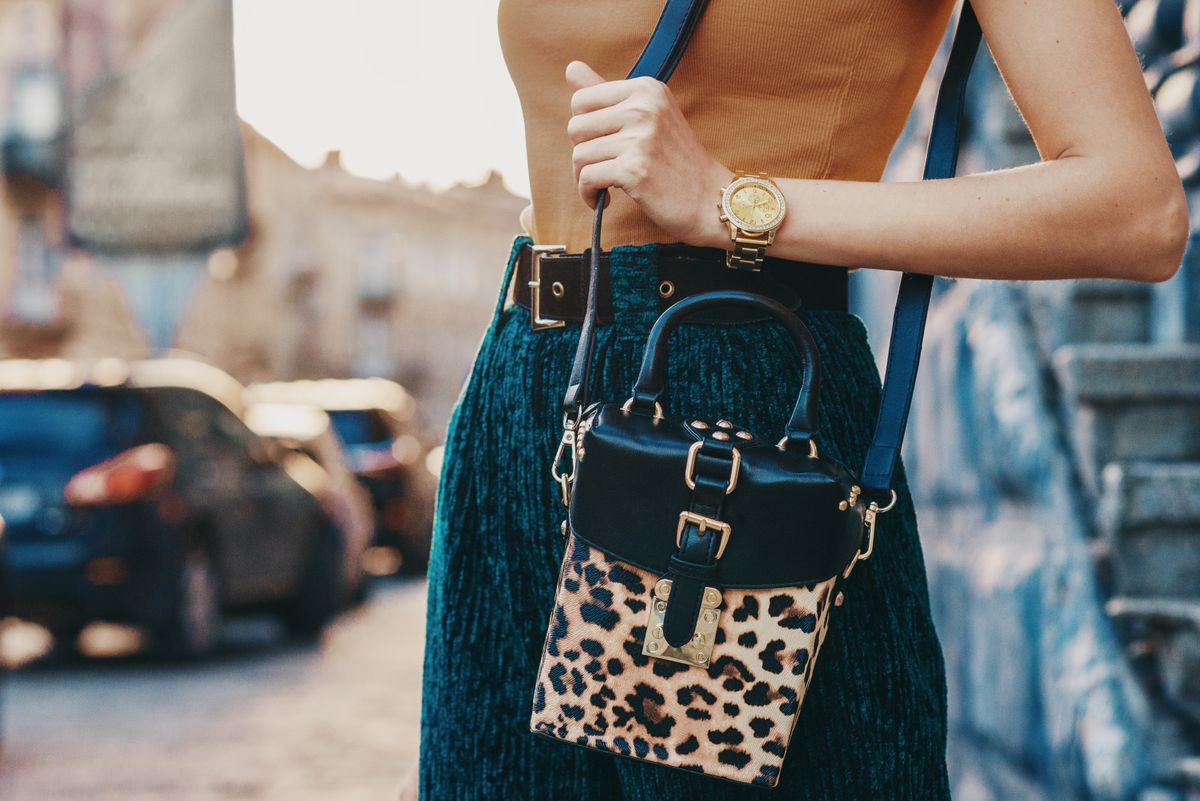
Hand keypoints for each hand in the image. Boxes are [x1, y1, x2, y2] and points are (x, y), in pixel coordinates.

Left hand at [566, 61, 731, 247]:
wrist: (709, 198)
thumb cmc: (675, 160)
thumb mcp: (648, 116)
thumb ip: (607, 94)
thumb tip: (571, 67)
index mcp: (646, 88)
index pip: (581, 99)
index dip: (585, 127)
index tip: (602, 145)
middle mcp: (643, 107)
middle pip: (575, 127)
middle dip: (582, 153)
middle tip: (602, 167)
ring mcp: (640, 138)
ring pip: (579, 155)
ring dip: (585, 177)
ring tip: (604, 185)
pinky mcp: (635, 170)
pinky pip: (587, 178)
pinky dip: (589, 194)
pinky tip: (606, 199)